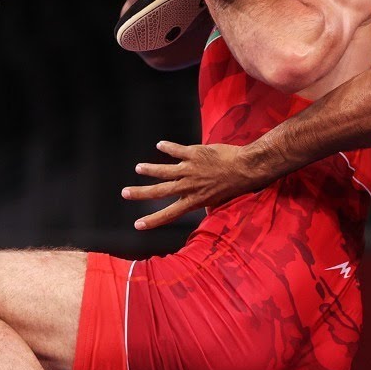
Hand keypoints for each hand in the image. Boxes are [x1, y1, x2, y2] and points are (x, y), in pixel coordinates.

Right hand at [121, 141, 269, 229]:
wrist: (244, 168)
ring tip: (138, 168)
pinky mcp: (194, 154)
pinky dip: (167, 147)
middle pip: (159, 192)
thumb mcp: (219, 202)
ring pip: (163, 170)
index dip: (152, 220)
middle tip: (125, 193)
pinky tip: (160, 144)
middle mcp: (188, 186)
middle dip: (140, 193)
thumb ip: (207, 206)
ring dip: (149, 169)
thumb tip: (205, 214)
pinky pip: (176, 150)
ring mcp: (189, 169)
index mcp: (194, 200)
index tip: (138, 225)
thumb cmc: (234, 187)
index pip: (169, 214)